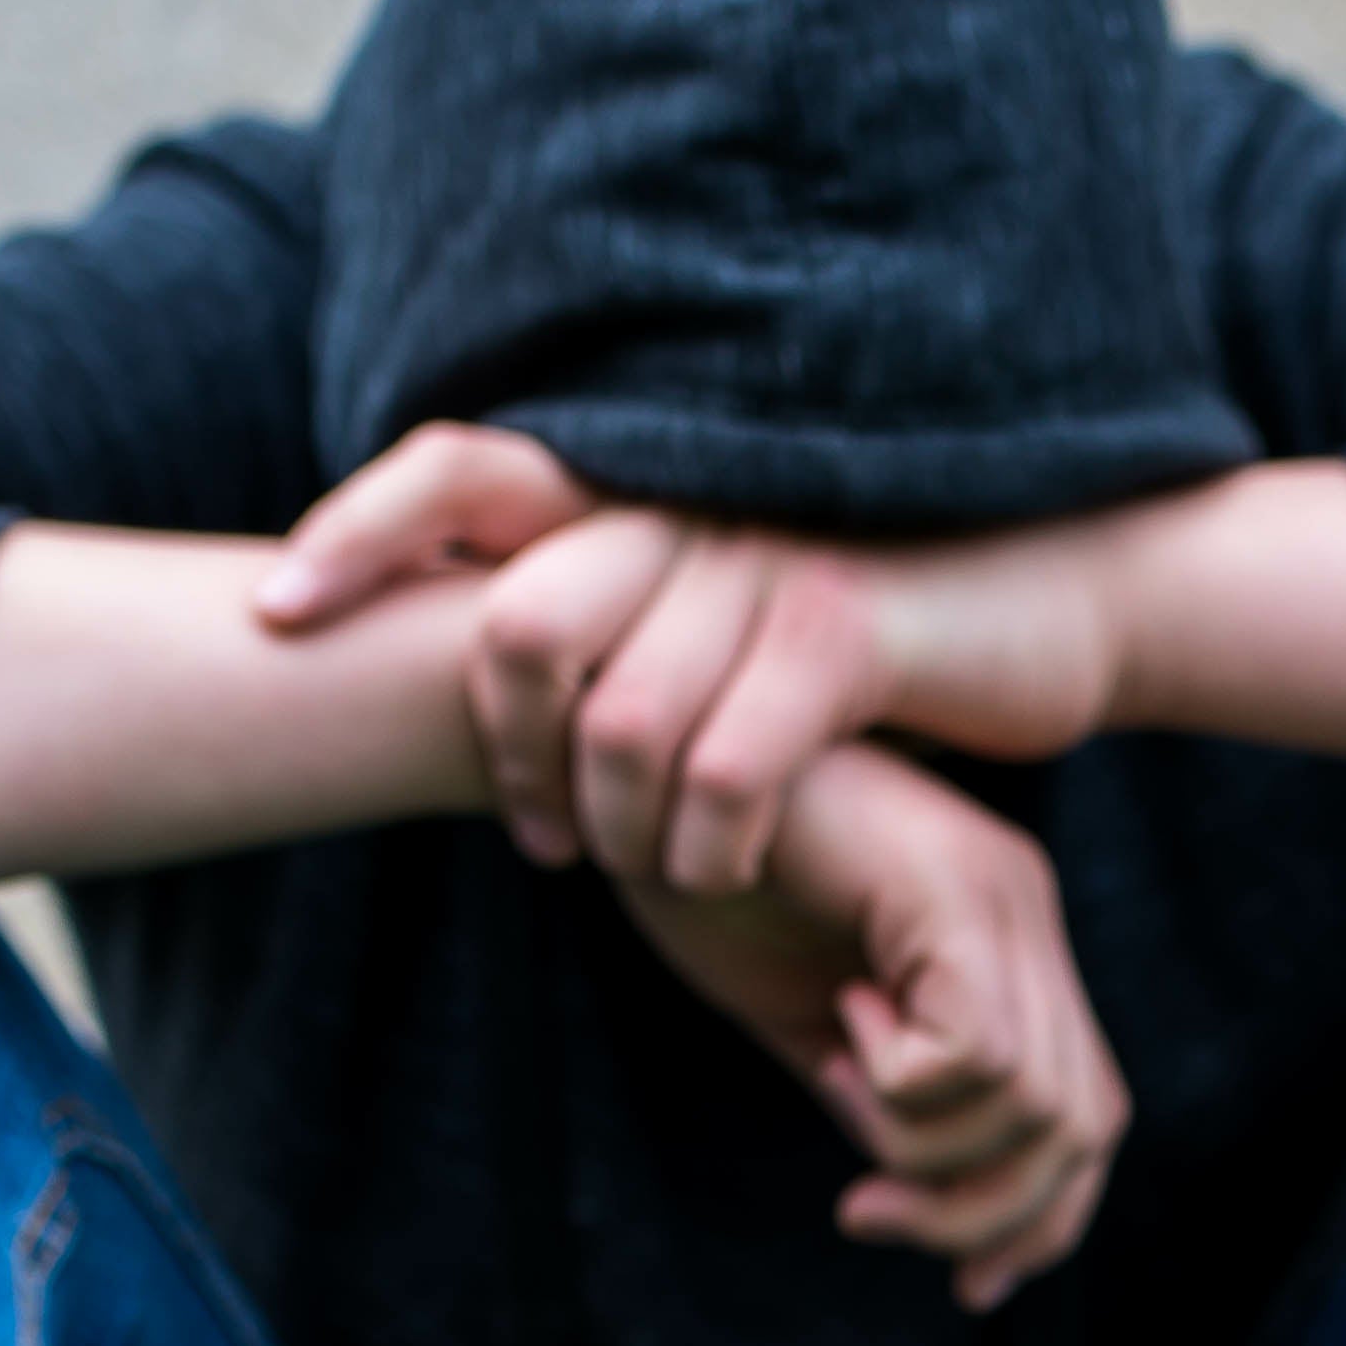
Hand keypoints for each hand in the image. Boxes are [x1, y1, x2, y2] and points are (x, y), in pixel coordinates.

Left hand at [259, 422, 1117, 905]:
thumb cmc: (889, 616)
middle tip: (544, 839)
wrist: (1071, 590)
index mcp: (644, 478)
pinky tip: (718, 876)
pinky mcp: (845, 635)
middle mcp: (687, 502)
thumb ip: (623, 595)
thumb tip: (487, 648)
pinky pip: (725, 769)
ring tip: (639, 870)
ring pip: (616, 719)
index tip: (274, 613)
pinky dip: (703, 847)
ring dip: (614, 827)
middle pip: (518, 626)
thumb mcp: (733, 589)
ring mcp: (764, 563)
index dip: (355, 532)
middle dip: (506, 755)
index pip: (459, 469)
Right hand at [614, 741, 1127, 1311]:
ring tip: (836, 1069)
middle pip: (1081, 1126)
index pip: (1085, 1118)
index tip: (962, 1282)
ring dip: (924, 1140)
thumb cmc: (703, 883)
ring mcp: (999, 894)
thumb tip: (936, 1203)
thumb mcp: (810, 1020)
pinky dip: (904, 1080)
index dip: (1041, 1223)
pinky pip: (977, 1051)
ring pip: (1034, 1101)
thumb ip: (884, 1100)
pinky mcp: (954, 888)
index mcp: (1001, 948)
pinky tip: (839, 1020)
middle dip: (980, 1211)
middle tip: (868, 1204)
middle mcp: (1022, 914)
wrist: (629, 780)